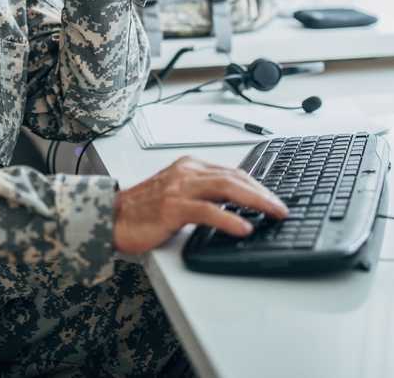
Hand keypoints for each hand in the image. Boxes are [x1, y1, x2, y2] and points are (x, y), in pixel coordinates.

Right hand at [112, 156, 287, 254]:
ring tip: (272, 214)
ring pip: (226, 188)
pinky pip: (207, 212)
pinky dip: (228, 219)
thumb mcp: (177, 194)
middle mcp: (186, 172)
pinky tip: (243, 227)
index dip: (257, 185)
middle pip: (234, 177)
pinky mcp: (172, 207)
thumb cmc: (143, 210)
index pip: (232, 171)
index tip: (273, 199)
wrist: (111, 217)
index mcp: (189, 166)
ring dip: (255, 201)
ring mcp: (179, 188)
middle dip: (263, 193)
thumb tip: (235, 206)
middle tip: (281, 208)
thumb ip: (202, 194)